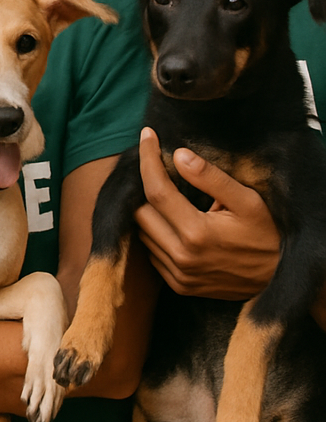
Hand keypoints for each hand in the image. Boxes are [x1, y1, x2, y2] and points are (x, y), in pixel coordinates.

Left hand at [135, 127, 279, 298]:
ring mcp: (178, 275)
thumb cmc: (267, 235)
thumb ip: (211, 178)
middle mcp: (181, 258)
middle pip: (140, 212)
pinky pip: (151, 252)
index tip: (147, 135)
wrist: (280, 279)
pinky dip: (155, 233)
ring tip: (168, 194)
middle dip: (146, 186)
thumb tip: (178, 155)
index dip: (148, 160)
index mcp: (196, 234)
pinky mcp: (179, 286)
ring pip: (142, 233)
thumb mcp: (248, 201)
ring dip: (149, 211)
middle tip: (158, 167)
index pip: (156, 190)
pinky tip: (172, 221)